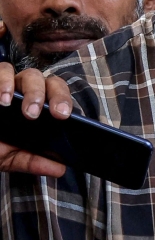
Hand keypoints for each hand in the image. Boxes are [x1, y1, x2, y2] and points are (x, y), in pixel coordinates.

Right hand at [0, 56, 74, 176]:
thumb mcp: (11, 156)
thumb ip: (33, 161)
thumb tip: (59, 169)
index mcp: (41, 107)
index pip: (61, 97)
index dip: (64, 102)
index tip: (63, 116)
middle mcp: (29, 91)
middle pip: (51, 82)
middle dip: (55, 96)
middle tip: (50, 114)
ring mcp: (11, 84)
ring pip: (30, 74)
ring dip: (32, 91)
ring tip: (24, 110)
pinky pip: (2, 69)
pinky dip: (4, 81)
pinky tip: (4, 98)